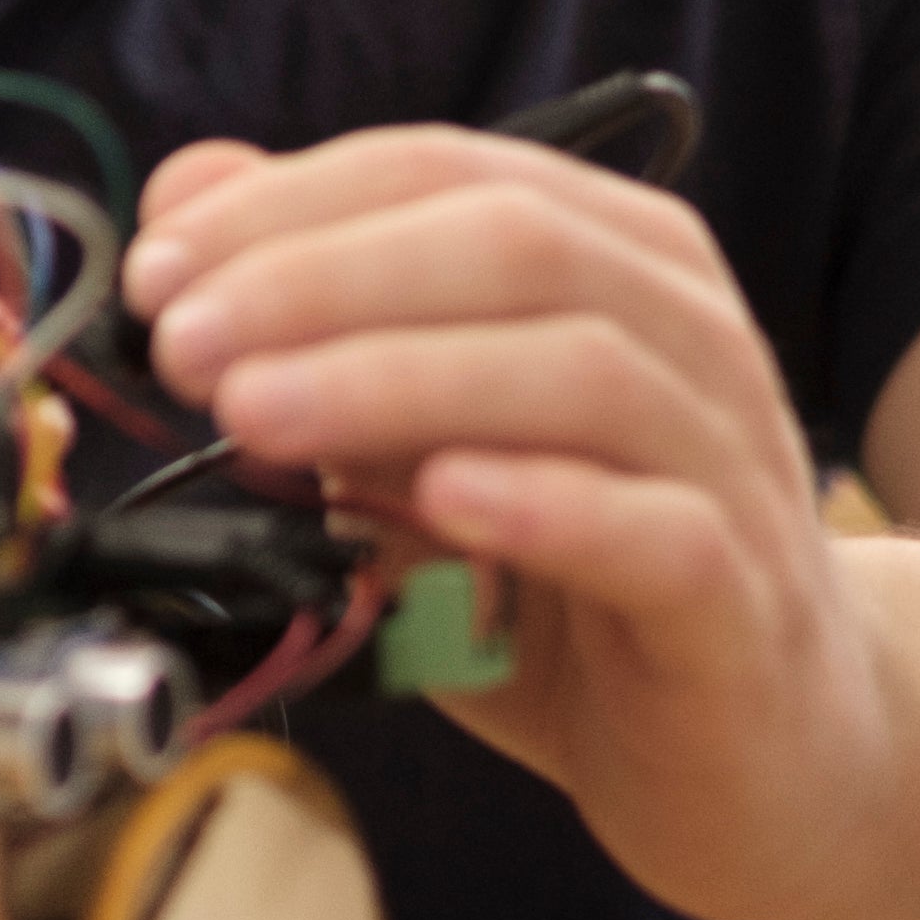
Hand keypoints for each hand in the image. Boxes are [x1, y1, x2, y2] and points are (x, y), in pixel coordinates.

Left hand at [126, 127, 897, 919]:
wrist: (760, 745)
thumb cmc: (570, 583)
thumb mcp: (420, 441)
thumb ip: (323, 328)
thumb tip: (185, 202)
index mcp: (613, 258)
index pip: (444, 174)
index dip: (289, 207)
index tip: (158, 272)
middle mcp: (688, 333)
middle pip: (513, 244)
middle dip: (324, 280)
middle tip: (186, 344)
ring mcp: (730, 462)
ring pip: (583, 372)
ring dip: (400, 381)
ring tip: (257, 417)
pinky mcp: (744, 601)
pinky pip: (658, 531)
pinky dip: (546, 506)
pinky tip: (442, 503)